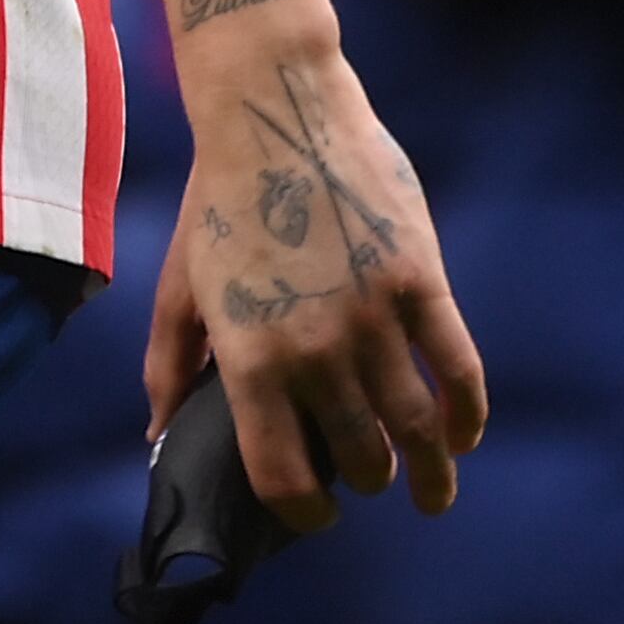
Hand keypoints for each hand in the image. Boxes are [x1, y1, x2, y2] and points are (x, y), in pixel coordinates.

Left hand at [144, 0, 485, 533]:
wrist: (274, 108)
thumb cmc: (220, 200)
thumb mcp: (180, 285)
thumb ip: (169, 367)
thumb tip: (156, 438)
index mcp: (248, 358)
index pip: (282, 474)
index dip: (304, 511)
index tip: (317, 515)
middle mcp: (313, 348)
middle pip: (358, 455)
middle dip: (367, 482)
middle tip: (371, 482)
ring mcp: (372, 316)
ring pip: (414, 426)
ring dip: (427, 473)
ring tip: (430, 492)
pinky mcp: (420, 279)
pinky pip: (458, 368)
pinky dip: (467, 414)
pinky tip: (463, 436)